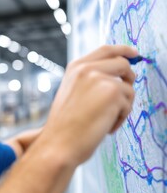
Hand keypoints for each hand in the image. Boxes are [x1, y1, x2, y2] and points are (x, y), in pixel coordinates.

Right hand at [40, 45, 136, 164]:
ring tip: (105, 120)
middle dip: (129, 79)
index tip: (134, 54)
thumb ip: (90, 79)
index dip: (123, 50)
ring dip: (122, 106)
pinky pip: (128, 104)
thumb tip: (119, 77)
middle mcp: (87, 69)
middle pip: (123, 63)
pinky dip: (120, 118)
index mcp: (76, 67)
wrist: (59, 142)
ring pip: (128, 87)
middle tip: (125, 96)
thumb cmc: (64, 124)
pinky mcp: (113, 93)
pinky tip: (104, 127)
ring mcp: (100, 79)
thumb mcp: (72, 93)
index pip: (106, 50)